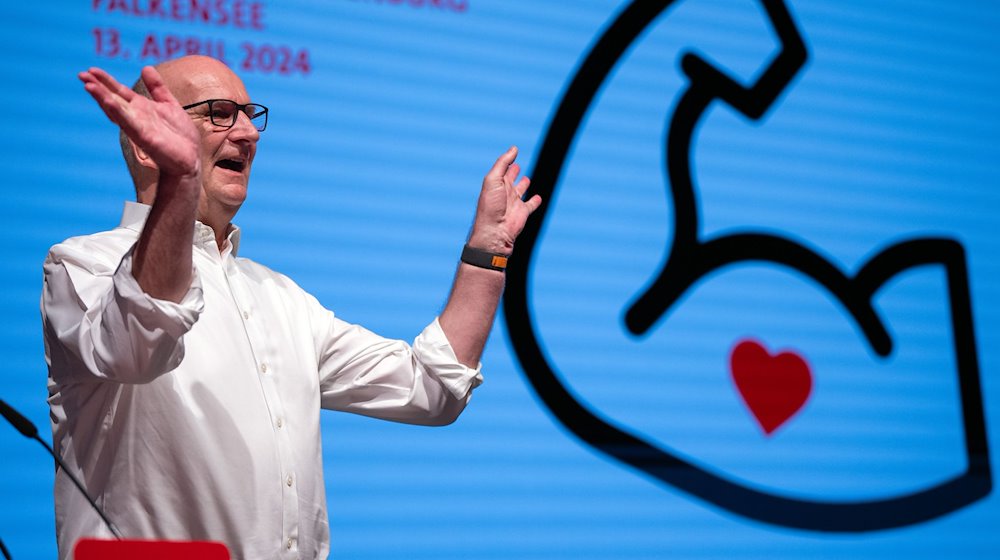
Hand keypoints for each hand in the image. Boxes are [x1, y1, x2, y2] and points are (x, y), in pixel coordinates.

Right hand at [79, 66, 200, 177]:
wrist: (190, 159)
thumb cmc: (180, 135)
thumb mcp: (169, 104)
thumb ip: (157, 87)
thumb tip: (145, 67)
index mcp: (141, 108)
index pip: (119, 92)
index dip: (106, 81)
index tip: (91, 69)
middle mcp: (136, 117)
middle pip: (113, 99)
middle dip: (97, 88)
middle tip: (81, 74)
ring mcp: (138, 127)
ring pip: (116, 110)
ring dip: (102, 98)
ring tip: (88, 85)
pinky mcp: (144, 137)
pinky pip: (129, 123)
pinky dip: (118, 112)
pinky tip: (108, 102)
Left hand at [468, 146, 542, 253]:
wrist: (494, 231)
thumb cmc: (490, 206)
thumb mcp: (493, 179)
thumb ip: (503, 163)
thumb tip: (514, 148)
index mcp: (496, 183)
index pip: (502, 168)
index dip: (507, 161)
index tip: (513, 153)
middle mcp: (504, 192)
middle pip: (510, 179)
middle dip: (513, 171)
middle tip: (516, 165)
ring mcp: (514, 203)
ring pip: (520, 191)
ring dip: (523, 185)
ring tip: (526, 179)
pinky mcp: (523, 213)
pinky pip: (531, 205)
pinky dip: (535, 201)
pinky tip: (538, 197)